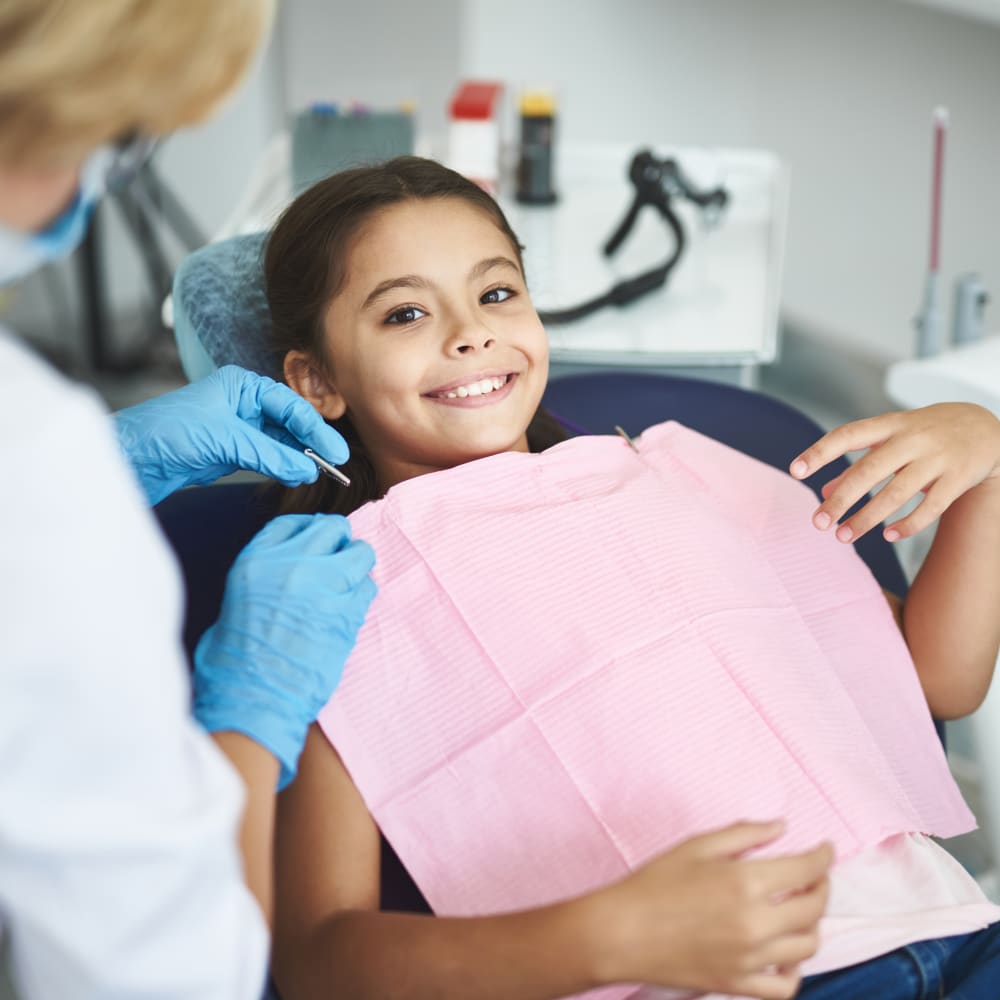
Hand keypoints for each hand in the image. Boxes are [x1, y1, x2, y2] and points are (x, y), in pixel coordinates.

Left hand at [114, 365, 348, 504]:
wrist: (130, 458)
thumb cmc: (165, 433)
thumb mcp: (224, 440)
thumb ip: (269, 455)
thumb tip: (306, 470)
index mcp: (240, 386)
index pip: (289, 405)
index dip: (315, 428)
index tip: (335, 451)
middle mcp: (241, 404)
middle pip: (288, 422)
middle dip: (311, 441)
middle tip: (336, 462)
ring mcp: (237, 429)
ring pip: (279, 442)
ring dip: (298, 457)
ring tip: (319, 472)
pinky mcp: (230, 453)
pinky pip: (266, 458)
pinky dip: (282, 467)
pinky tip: (296, 475)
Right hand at [193, 513, 375, 789]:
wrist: (254, 696)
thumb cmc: (237, 658)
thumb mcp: (238, 597)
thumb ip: (269, 570)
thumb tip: (295, 562)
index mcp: (258, 559)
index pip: (293, 522)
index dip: (310, 529)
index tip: (317, 539)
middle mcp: (294, 565)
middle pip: (333, 528)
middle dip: (338, 542)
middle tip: (336, 561)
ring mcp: (325, 586)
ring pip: (361, 553)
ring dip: (356, 566)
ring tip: (345, 586)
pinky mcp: (349, 612)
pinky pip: (369, 587)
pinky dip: (362, 594)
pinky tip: (348, 610)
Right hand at [591, 821, 831, 998]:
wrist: (621, 932)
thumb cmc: (654, 883)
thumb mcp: (696, 845)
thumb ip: (744, 833)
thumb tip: (782, 827)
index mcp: (745, 881)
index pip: (807, 869)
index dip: (824, 857)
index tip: (826, 849)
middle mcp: (755, 922)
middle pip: (814, 908)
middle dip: (822, 887)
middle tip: (815, 876)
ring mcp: (749, 958)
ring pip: (807, 946)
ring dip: (812, 924)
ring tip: (799, 910)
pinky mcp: (737, 984)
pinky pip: (785, 986)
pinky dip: (794, 970)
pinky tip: (785, 952)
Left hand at [790, 403, 999, 542]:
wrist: (986, 428)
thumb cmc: (925, 435)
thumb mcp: (891, 440)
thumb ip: (857, 464)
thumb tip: (823, 494)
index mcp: (889, 425)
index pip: (848, 434)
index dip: (820, 452)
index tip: (795, 471)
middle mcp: (911, 439)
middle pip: (868, 470)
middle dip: (841, 499)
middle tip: (818, 523)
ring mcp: (937, 458)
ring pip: (896, 493)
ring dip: (867, 518)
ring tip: (843, 537)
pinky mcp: (958, 477)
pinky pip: (931, 506)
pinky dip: (908, 524)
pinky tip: (888, 537)